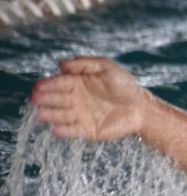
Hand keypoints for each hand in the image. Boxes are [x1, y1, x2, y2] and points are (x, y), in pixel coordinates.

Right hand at [31, 57, 147, 140]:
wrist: (142, 108)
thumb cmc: (125, 86)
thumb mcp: (107, 68)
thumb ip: (85, 64)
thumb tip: (61, 64)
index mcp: (78, 83)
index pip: (59, 83)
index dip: (48, 85)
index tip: (38, 87)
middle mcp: (76, 100)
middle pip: (57, 99)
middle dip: (45, 99)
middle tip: (36, 99)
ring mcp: (81, 116)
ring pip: (61, 115)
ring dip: (50, 115)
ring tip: (40, 114)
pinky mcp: (88, 131)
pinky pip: (73, 131)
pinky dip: (64, 131)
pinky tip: (55, 129)